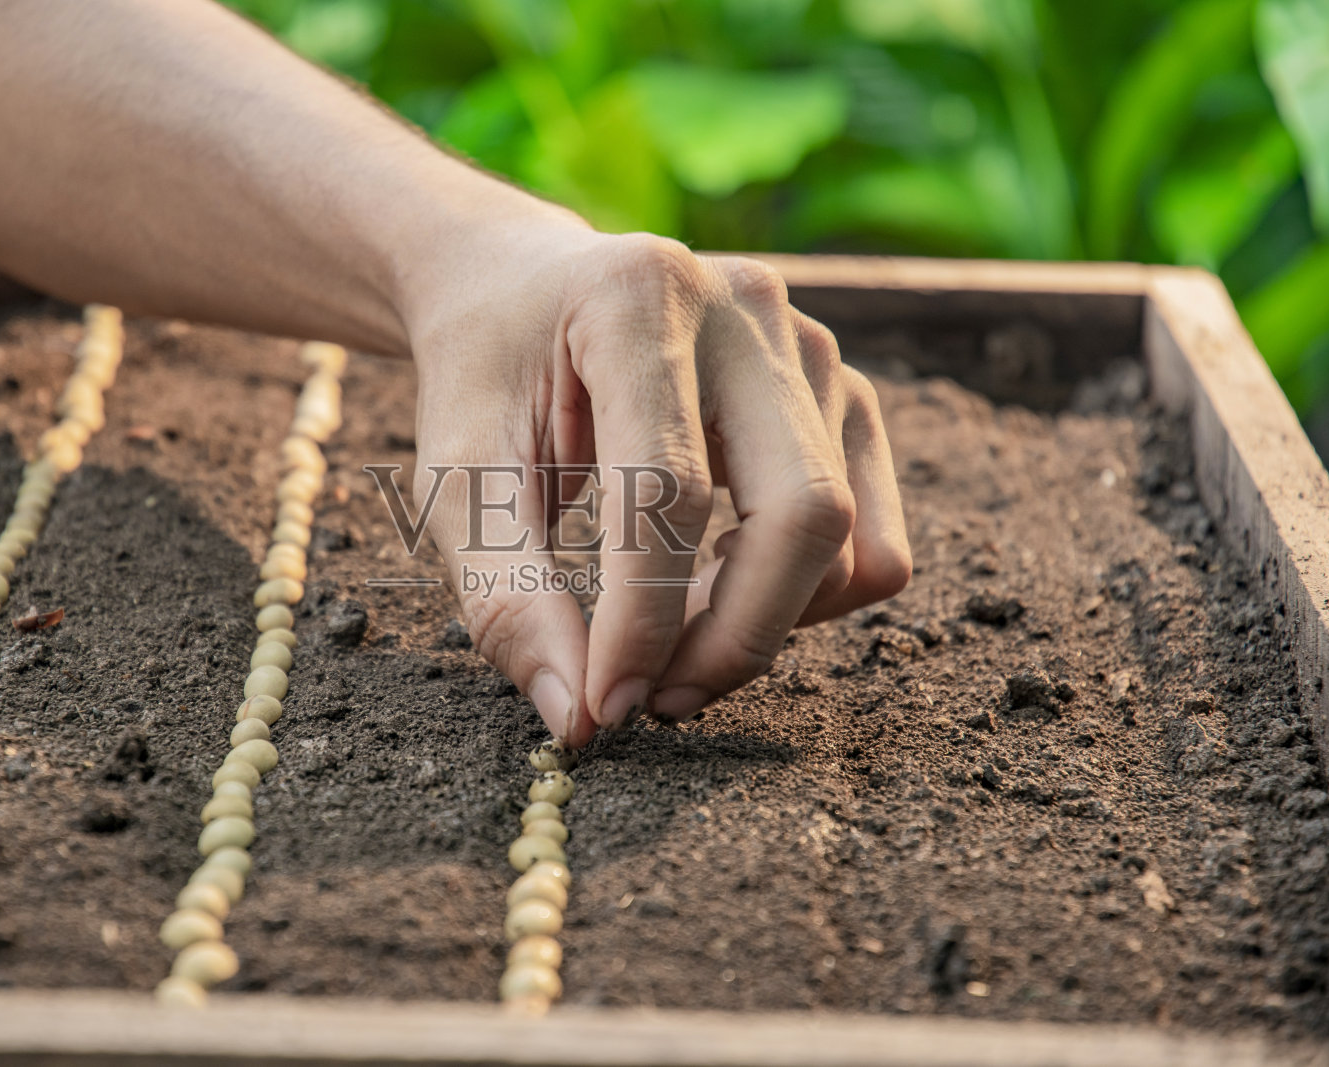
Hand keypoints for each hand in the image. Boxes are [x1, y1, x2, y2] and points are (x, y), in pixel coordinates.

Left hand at [404, 220, 911, 746]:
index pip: (669, 489)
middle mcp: (748, 310)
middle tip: (656, 701)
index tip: (604, 707)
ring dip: (765, 623)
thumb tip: (576, 715)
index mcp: (637, 299)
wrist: (521, 289)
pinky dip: (805, 594)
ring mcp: (811, 347)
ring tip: (666, 631)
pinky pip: (871, 535)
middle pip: (803, 512)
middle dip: (735, 639)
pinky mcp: (842, 395)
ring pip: (848, 536)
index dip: (642, 620)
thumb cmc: (484, 378)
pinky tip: (715, 582)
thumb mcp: (457, 477)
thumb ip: (506, 594)